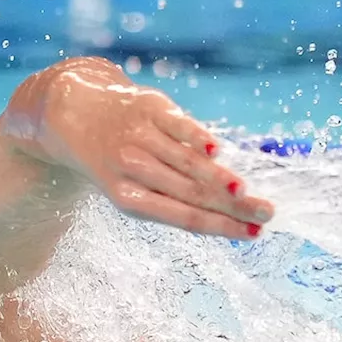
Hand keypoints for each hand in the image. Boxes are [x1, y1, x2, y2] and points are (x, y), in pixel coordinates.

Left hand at [39, 62, 273, 238]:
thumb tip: (230, 208)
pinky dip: (196, 137)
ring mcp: (138, 136)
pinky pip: (177, 125)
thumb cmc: (116, 160)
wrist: (74, 112)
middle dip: (233, 207)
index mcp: (128, 197)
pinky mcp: (147, 106)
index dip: (220, 227)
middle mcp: (131, 168)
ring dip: (220, 178)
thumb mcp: (131, 185)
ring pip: (186, 162)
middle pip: (191, 193)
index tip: (253, 234)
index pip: (184, 217)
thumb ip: (173, 196)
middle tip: (267, 215)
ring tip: (249, 192)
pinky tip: (218, 151)